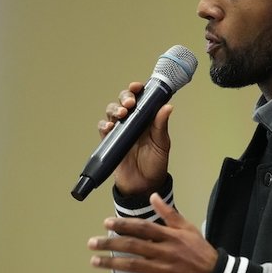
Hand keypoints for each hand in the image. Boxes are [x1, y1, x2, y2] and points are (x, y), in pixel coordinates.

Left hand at [89, 193, 217, 272]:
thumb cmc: (200, 252)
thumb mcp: (188, 229)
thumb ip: (169, 213)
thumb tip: (153, 196)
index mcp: (171, 237)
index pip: (143, 228)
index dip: (124, 225)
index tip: (106, 223)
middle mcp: (165, 253)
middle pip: (133, 246)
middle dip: (110, 244)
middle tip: (92, 243)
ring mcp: (162, 272)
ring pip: (132, 266)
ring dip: (111, 263)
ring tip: (94, 261)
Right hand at [100, 82, 171, 196]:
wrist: (144, 185)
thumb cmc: (155, 164)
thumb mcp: (161, 144)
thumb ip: (161, 125)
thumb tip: (167, 107)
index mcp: (147, 119)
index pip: (141, 98)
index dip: (137, 90)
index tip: (137, 87)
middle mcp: (133, 122)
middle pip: (124, 101)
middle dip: (125, 98)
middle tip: (130, 104)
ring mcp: (121, 131)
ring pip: (112, 112)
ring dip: (114, 109)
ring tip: (121, 114)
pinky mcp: (111, 141)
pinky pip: (104, 129)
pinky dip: (104, 125)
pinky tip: (109, 127)